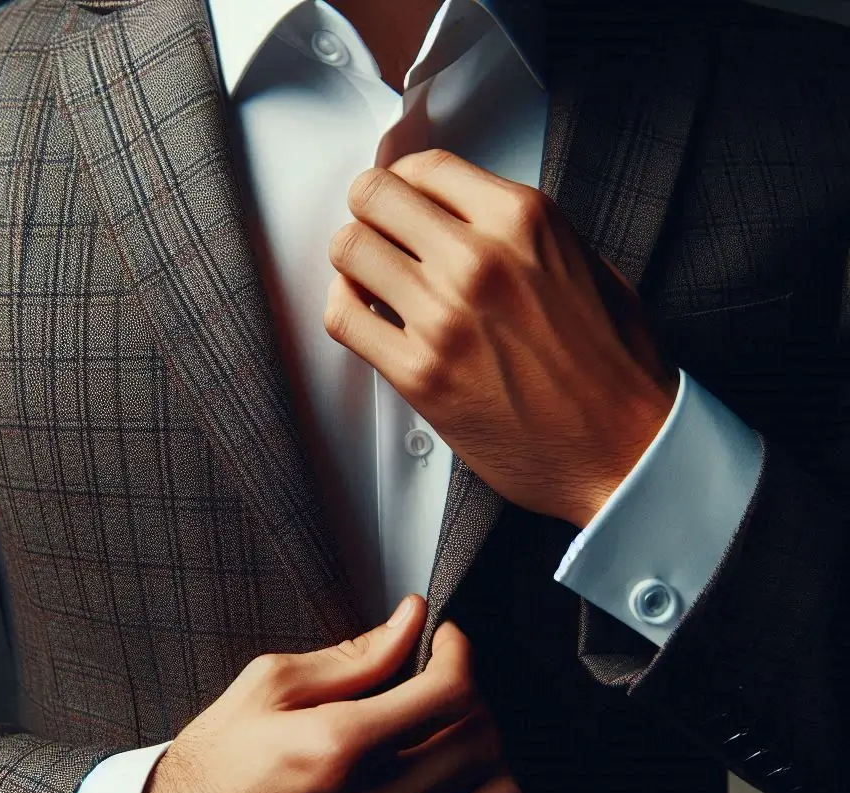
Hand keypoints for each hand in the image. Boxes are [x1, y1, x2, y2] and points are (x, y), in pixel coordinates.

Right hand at [138, 594, 519, 792]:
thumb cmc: (219, 762)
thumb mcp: (270, 685)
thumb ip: (354, 654)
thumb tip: (411, 619)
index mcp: (336, 746)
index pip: (450, 690)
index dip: (458, 652)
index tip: (445, 644)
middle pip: (480, 740)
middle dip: (474, 699)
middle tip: (444, 690)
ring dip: (492, 762)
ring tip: (458, 747)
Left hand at [324, 148, 679, 528]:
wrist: (624, 449)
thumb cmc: (613, 367)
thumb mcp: (585, 264)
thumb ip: (518, 232)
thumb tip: (460, 215)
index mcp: (525, 220)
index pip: (426, 167)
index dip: (403, 183)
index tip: (402, 203)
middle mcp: (479, 259)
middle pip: (374, 197)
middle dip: (369, 213)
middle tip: (379, 236)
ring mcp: (444, 317)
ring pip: (349, 250)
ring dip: (354, 262)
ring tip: (374, 282)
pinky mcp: (420, 373)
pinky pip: (343, 317)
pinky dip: (345, 309)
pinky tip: (368, 317)